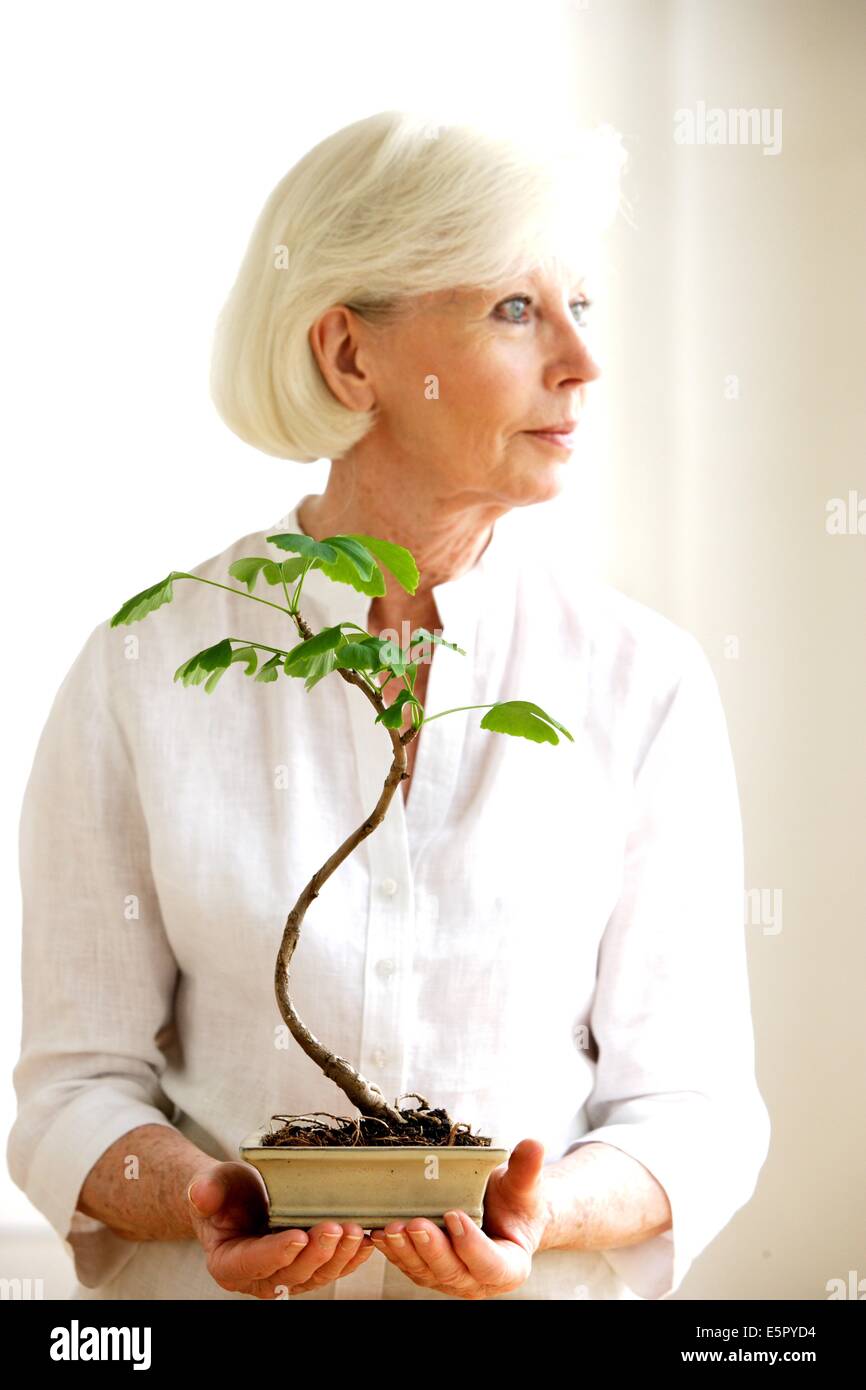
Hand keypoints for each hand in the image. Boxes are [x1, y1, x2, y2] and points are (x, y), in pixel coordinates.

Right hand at [187, 1161, 375, 1298]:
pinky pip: (331, 1269)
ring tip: (357, 1231)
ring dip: (340, 1257)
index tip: (298, 1236)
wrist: (237, 1201)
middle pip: (291, 1273)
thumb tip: (201, 1195)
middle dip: (317, 1252)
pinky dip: (351, 1258)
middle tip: (337, 1228)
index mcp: (229, 1264)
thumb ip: (205, 1190)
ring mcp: (285, 1276)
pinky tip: (368, 1241)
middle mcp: (259, 1279)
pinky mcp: (307, 1268)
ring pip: (316, 1276)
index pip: (254, 1262)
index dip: (277, 1252)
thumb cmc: (223, 1193)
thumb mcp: (210, 1184)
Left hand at [369, 1138, 550, 1298]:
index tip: (455, 1215)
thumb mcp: (525, 1185)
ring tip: (391, 1228)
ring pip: (425, 1272)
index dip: (471, 1245)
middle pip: (453, 1272)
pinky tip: (379, 1233)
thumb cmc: (516, 1201)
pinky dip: (393, 1252)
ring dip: (406, 1252)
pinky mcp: (429, 1270)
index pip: (491, 1264)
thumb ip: (528, 1169)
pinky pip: (409, 1265)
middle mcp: (478, 1281)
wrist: (502, 1212)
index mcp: (510, 1267)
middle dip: (431, 1249)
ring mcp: (451, 1278)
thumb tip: (534, 1144)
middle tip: (415, 1224)